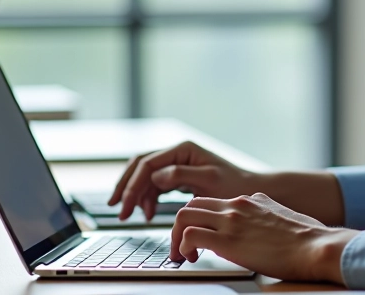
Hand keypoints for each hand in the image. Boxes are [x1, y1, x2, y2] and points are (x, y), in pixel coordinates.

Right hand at [108, 141, 257, 219]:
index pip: (147, 164)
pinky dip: (148, 198)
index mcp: (183, 149)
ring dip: (136, 195)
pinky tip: (148, 213)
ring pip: (145, 176)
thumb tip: (155, 176)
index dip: (132, 184)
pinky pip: (155, 184)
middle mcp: (177, 153)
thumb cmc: (233, 185)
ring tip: (133, 215)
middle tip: (116, 208)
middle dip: (126, 186)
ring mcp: (177, 163)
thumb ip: (181, 175)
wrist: (248, 190)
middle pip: (140, 166)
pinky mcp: (178, 176)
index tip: (124, 205)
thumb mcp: (209, 180)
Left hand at [171, 193, 358, 283]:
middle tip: (180, 247)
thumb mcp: (283, 216)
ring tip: (180, 255)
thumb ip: (266, 214)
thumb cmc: (308, 238)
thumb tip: (261, 222)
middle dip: (179, 226)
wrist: (316, 246)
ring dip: (175, 236)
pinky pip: (189, 236)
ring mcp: (231, 220)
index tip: (198, 236)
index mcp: (251, 199)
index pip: (213, 201)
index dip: (200, 219)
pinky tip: (190, 259)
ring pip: (183, 216)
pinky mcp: (227, 240)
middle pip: (192, 205)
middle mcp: (237, 204)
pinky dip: (182, 247)